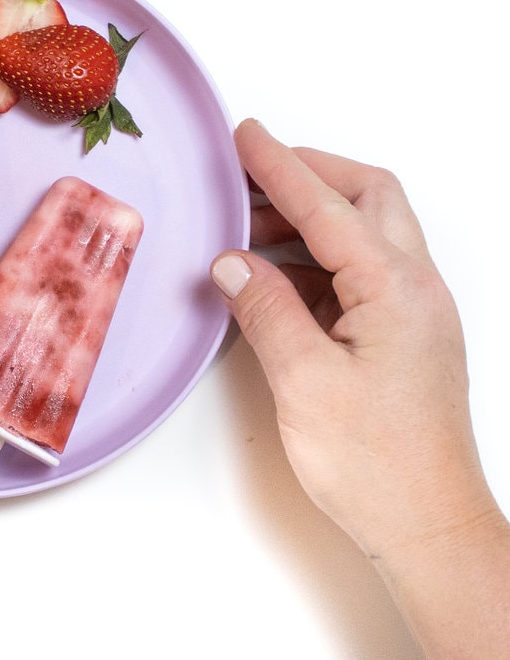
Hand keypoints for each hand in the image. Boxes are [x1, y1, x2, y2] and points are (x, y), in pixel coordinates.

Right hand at [210, 119, 494, 559]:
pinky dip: (318, 259)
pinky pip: (362, 272)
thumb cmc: (376, 465)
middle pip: (369, 197)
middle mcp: (415, 288)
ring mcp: (415, 311)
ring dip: (312, 218)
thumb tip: (233, 262)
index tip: (244, 135)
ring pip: (368, 232)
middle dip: (310, 173)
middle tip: (252, 172)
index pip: (326, 206)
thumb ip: (266, 309)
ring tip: (251, 229)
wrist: (428, 524)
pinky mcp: (405, 335)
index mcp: (394, 289)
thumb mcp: (303, 381)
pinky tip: (276, 279)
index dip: (278, 166)